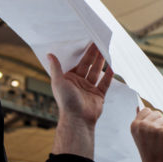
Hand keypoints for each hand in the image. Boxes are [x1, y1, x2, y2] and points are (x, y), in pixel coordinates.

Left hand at [50, 44, 113, 158]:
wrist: (77, 119)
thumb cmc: (66, 101)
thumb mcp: (58, 82)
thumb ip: (55, 68)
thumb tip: (49, 54)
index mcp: (70, 79)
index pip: (79, 63)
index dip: (84, 53)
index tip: (89, 42)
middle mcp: (80, 83)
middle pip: (89, 66)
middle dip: (94, 54)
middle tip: (100, 42)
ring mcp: (90, 89)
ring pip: (97, 72)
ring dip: (101, 62)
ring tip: (106, 51)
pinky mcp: (98, 95)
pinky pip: (105, 84)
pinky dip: (109, 76)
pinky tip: (112, 68)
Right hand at [131, 108, 162, 161]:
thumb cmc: (150, 151)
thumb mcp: (140, 135)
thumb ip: (140, 120)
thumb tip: (138, 106)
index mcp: (135, 125)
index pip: (147, 110)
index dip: (152, 120)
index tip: (151, 132)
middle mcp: (143, 125)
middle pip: (158, 114)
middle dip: (160, 124)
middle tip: (157, 139)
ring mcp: (153, 128)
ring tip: (161, 142)